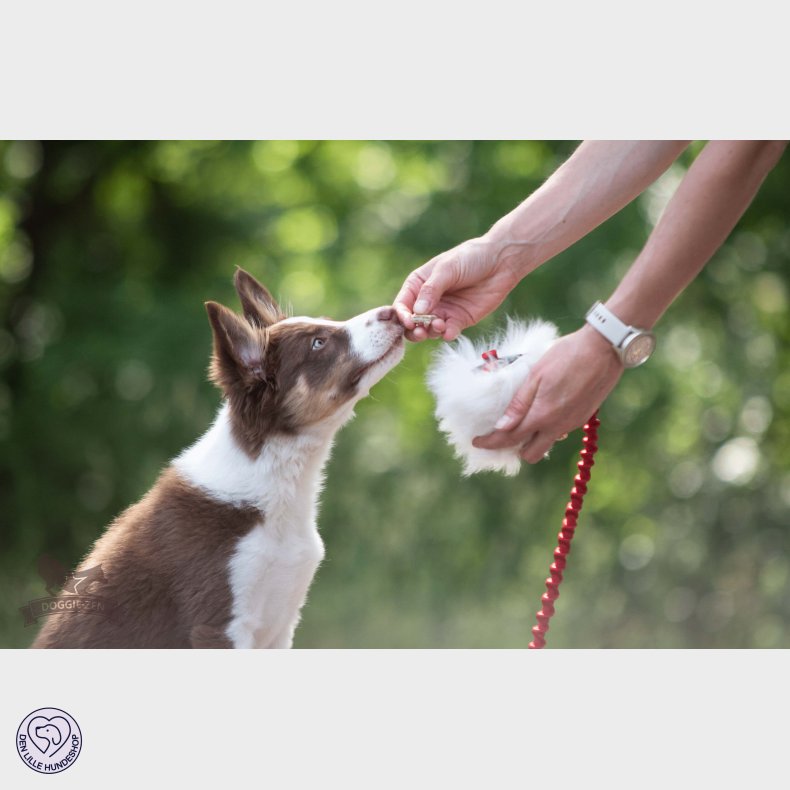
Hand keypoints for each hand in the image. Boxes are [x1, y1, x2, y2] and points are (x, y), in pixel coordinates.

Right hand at [393, 235, 522, 341]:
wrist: (501, 261)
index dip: (402, 315)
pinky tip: (450, 331)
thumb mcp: (447, 268)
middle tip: (420, 331)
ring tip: (440, 324)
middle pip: (412, 322)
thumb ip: (432, 289)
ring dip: (431, 332)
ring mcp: (443, 312)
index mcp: (418, 284)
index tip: (408, 321)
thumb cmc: (470, 257)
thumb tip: (417, 311)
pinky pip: (448, 332)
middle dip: (413, 330)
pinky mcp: (459, 320)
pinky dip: (447, 334)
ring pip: (428, 330)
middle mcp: (428, 301)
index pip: (402, 304)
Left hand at [472, 326, 623, 461]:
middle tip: (502, 434)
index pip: (510, 439)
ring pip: (547, 444)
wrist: (605, 348)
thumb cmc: (566, 355)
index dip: (490, 443)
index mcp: (542, 415)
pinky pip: (560, 432)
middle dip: (514, 449)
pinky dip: (548, 429)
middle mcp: (558, 425)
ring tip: (521, 421)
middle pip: (531, 454)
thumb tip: (501, 427)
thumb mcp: (535, 375)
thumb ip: (519, 404)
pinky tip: (543, 411)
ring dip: (532, 439)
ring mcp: (573, 424)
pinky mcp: (583, 418)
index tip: (477, 442)